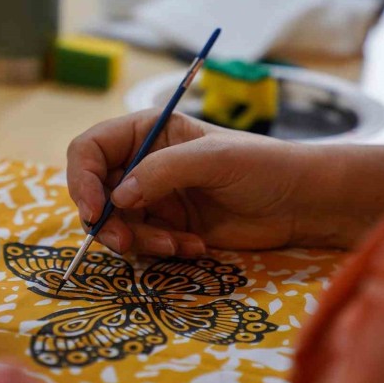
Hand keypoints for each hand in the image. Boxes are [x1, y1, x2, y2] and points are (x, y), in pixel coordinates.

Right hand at [67, 110, 383, 256]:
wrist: (301, 203)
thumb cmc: (263, 166)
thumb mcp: (213, 159)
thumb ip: (161, 171)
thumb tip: (116, 198)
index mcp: (148, 132)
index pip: (91, 149)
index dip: (82, 178)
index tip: (94, 210)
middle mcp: (144, 163)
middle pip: (96, 191)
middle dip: (107, 220)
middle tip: (127, 243)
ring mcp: (155, 197)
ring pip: (116, 224)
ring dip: (139, 240)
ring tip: (177, 244)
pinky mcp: (168, 227)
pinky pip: (143, 244)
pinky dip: (161, 250)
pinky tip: (196, 246)